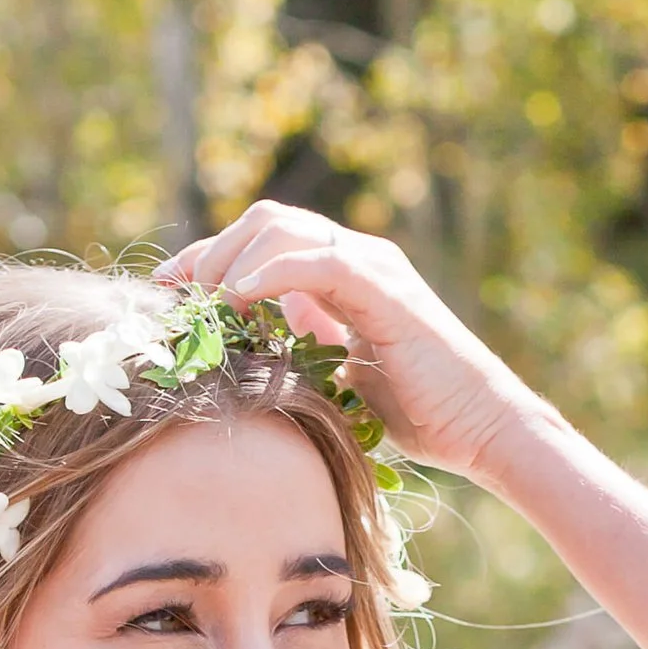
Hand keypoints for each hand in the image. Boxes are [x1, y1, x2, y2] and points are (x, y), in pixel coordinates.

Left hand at [160, 203, 541, 486]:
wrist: (481, 427)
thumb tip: (258, 340)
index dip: (208, 259)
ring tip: (202, 303)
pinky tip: (239, 300)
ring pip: (281, 229)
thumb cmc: (419, 415)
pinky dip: (270, 273)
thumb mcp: (341, 377)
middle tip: (175, 297)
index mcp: (344, 274)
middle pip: (262, 221)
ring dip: (230, 259)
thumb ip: (306, 346)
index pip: (262, 241)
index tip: (166, 292)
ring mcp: (372, 267)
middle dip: (208, 252)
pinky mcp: (385, 290)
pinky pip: (317, 261)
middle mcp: (356, 257)